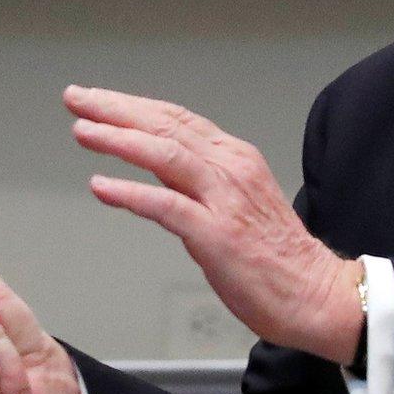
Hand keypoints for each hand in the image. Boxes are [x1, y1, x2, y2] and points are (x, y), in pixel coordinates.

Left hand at [65, 85, 363, 364]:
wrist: (317, 295)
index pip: (174, 118)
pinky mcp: (217, 234)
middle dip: (114, 109)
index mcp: (233, 158)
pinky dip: (130, 193)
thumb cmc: (275, 257)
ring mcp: (224, 199)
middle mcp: (229, 168)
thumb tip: (151, 167)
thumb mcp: (233, 202)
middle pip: (164, 126)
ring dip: (118, 140)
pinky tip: (102, 186)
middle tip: (76, 98)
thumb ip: (193, 181)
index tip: (96, 99)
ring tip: (82, 130)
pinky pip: (165, 206)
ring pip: (164, 154)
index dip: (131, 105)